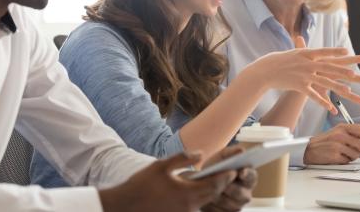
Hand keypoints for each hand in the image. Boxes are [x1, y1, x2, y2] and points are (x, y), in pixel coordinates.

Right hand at [98, 151, 235, 211]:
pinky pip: (194, 208)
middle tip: (229, 175)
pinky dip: (199, 200)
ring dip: (211, 193)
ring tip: (216, 182)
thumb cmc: (142, 184)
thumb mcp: (162, 166)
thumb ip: (183, 158)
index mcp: (187, 193)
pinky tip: (198, 192)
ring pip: (204, 203)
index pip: (214, 185)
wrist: (125, 206)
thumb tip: (200, 154)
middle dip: (222, 185)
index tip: (233, 170)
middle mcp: (188, 207)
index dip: (226, 177)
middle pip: (212, 196)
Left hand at [201, 146, 257, 211]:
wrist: (201, 182)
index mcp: (248, 178)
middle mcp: (246, 194)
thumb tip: (241, 151)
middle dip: (230, 188)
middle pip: (242, 195)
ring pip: (230, 205)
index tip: (240, 172)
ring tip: (209, 191)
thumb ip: (231, 153)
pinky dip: (212, 207)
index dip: (247, 174)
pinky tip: (206, 200)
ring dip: (219, 197)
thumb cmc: (215, 168)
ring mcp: (236, 206)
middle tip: (221, 184)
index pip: (252, 176)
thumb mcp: (221, 157)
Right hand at [242, 36, 359, 113]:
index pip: (326, 53)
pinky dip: (323, 103)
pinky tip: (332, 109)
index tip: (353, 55)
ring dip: (340, 88)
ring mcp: (305, 75)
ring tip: (352, 93)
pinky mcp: (299, 86)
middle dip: (347, 72)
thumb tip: (305, 40)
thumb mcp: (292, 52)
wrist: (264, 70)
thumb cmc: (278, 61)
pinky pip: (314, 96)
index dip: (339, 54)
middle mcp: (308, 63)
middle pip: (331, 68)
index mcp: (308, 54)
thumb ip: (302, 48)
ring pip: (325, 82)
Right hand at [303, 124, 359, 163]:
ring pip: (357, 154)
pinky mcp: (334, 155)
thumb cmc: (324, 142)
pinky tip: (338, 158)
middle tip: (355, 151)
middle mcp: (340, 135)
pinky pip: (348, 161)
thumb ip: (350, 133)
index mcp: (341, 127)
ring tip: (344, 155)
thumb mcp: (336, 132)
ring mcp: (337, 145)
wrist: (308, 149)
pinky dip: (345, 161)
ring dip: (352, 157)